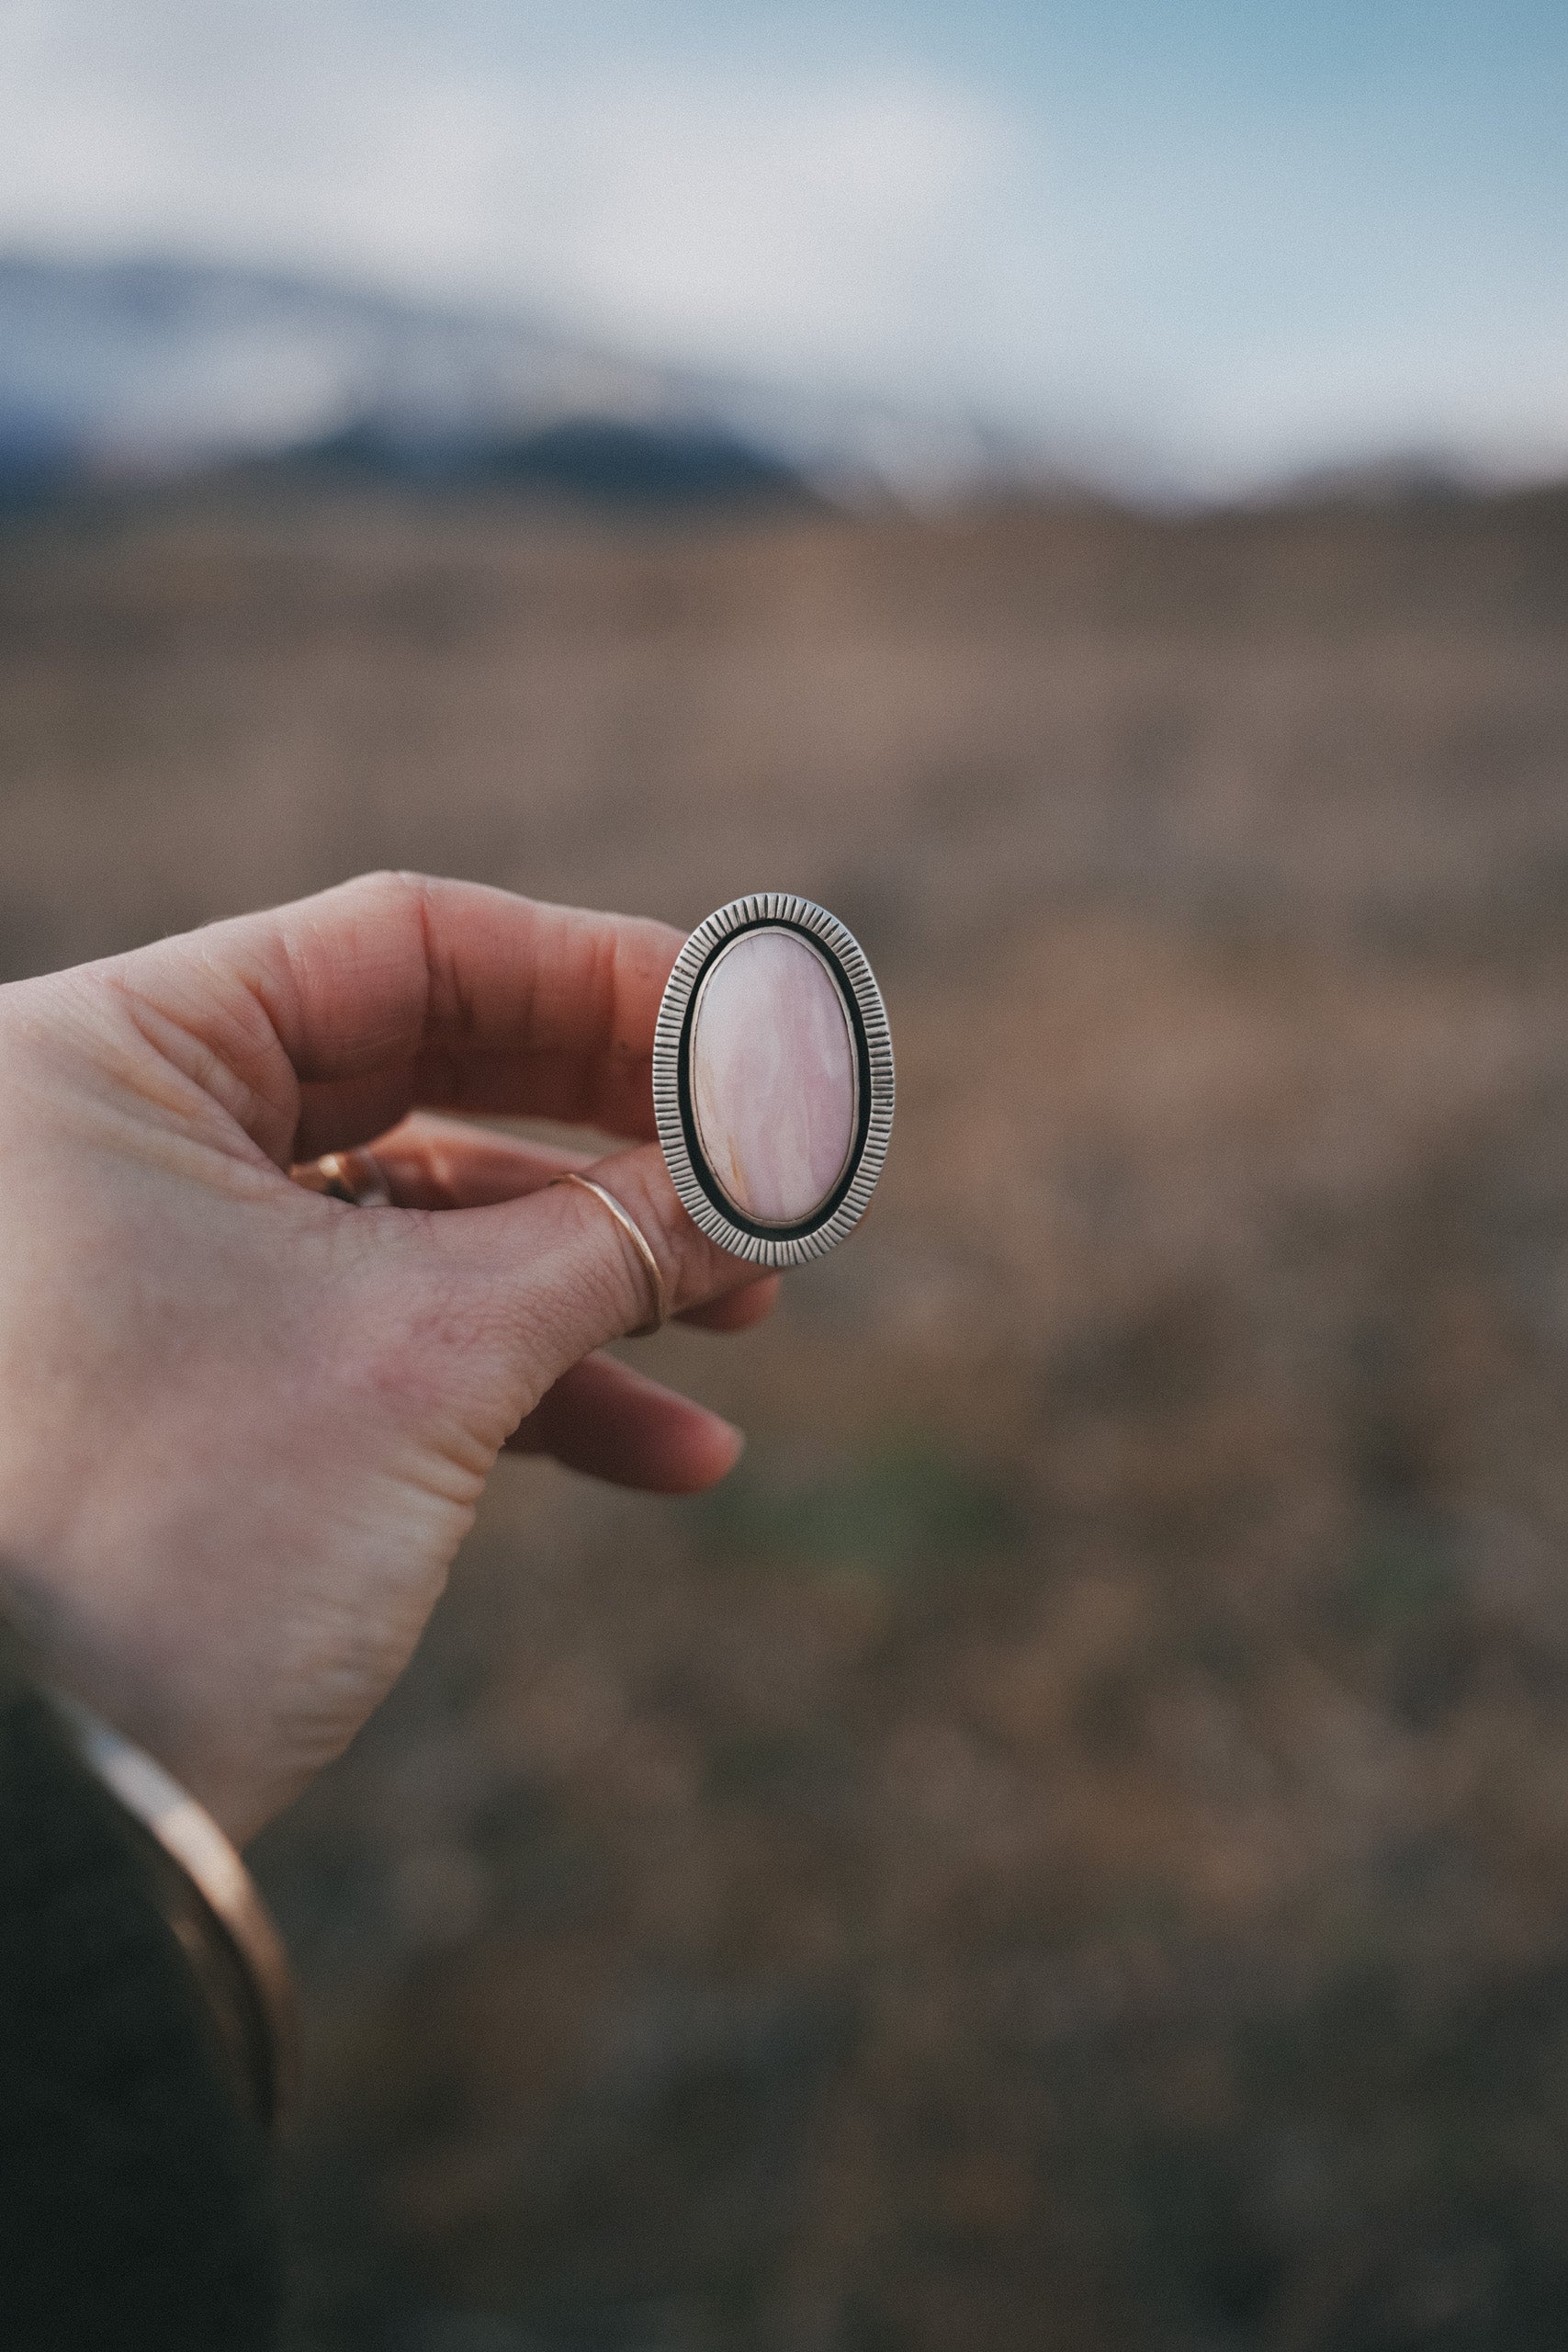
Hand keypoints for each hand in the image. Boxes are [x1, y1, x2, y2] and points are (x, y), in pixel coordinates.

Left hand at [0, 874, 775, 1839]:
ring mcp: (157, 1264)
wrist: (49, 1825)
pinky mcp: (203, 1383)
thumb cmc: (181, 1542)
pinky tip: (671, 1448)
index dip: (601, 978)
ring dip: (595, 1269)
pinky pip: (389, 1335)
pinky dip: (527, 1380)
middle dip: (616, 1134)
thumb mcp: (424, 1357)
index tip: (749, 1028)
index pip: (406, 948)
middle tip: (768, 1160)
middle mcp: (120, 1137)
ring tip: (752, 1312)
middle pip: (427, 1069)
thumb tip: (769, 1168)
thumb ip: (611, 1236)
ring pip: (421, 1216)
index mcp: (116, 1058)